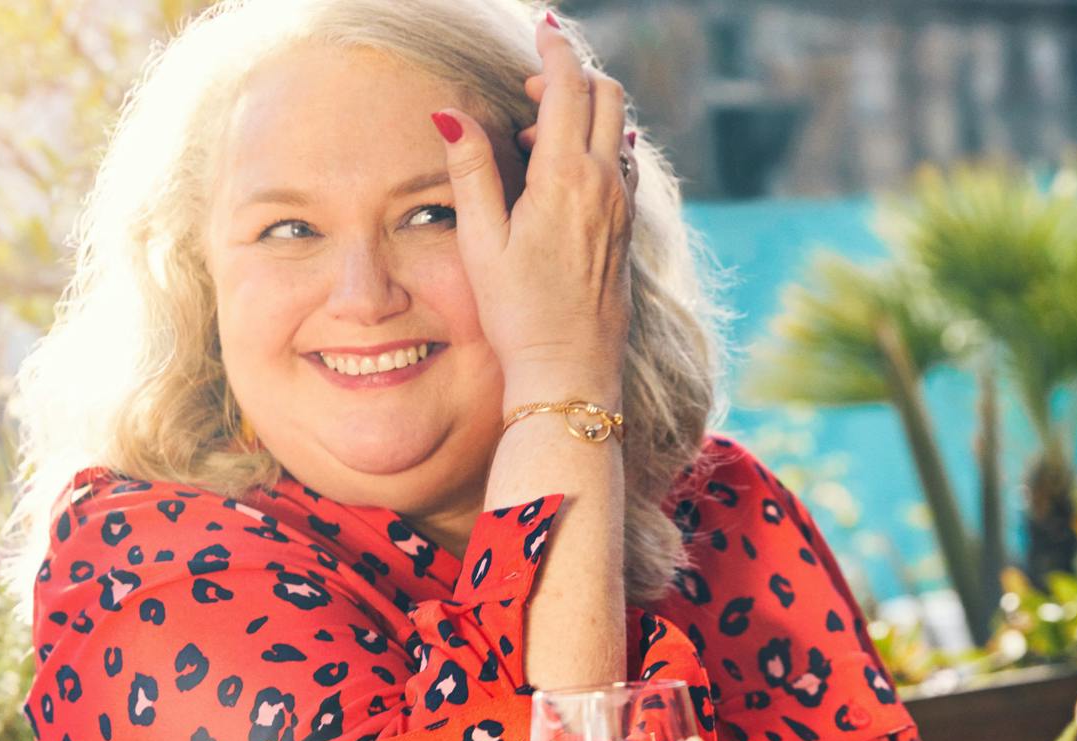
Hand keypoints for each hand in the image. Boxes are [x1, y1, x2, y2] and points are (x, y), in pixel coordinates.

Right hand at [434, 16, 633, 407]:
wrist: (569, 369)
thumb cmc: (518, 312)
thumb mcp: (482, 241)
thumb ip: (470, 170)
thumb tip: (452, 113)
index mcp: (566, 177)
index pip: (568, 88)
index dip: (554, 52)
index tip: (542, 29)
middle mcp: (604, 184)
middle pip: (606, 97)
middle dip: (572, 76)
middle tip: (530, 87)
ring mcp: (621, 206)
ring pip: (617, 129)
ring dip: (583, 113)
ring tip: (533, 135)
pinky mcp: (625, 228)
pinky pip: (620, 164)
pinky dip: (596, 145)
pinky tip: (564, 172)